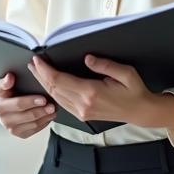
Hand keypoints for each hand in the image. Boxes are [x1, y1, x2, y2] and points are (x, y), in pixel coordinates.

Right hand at [0, 72, 56, 138]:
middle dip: (42, 110)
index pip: (19, 104)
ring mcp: (12, 129)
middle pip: (28, 116)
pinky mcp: (20, 134)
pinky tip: (49, 117)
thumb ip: (5, 81)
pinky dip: (44, 123)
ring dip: (45, 117)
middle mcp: (5, 120)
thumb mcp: (1, 85)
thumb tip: (9, 77)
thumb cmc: (4, 93)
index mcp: (1, 106)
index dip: (32, 102)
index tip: (43, 99)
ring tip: (54, 110)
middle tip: (52, 105)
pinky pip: (35, 130)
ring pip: (33, 124)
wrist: (3, 105)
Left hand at [29, 55, 173, 128]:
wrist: (140, 111)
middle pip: (53, 89)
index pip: (60, 80)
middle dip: (41, 75)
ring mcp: (82, 112)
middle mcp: (84, 104)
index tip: (38, 60)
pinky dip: (53, 93)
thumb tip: (87, 58)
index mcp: (92, 92)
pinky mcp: (83, 115)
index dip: (45, 70)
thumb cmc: (134, 91)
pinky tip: (50, 85)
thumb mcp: (125, 73)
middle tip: (32, 63)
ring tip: (37, 72)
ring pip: (56, 97)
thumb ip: (105, 65)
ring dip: (44, 84)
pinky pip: (62, 104)